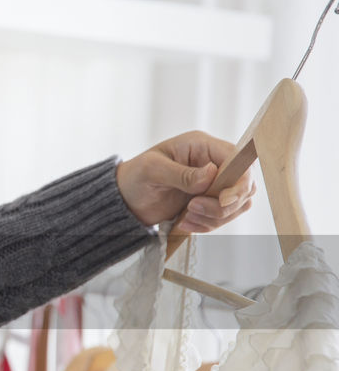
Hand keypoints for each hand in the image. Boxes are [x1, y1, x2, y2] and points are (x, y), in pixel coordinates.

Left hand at [115, 130, 256, 230]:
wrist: (126, 199)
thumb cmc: (135, 177)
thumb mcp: (152, 170)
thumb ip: (181, 173)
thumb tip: (211, 174)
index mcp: (202, 145)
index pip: (238, 159)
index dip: (239, 181)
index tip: (223, 200)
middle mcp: (214, 162)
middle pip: (244, 184)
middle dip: (223, 204)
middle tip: (192, 209)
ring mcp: (215, 183)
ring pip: (238, 203)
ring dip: (215, 217)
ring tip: (186, 218)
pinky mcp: (211, 202)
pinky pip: (225, 216)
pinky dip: (209, 225)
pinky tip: (186, 223)